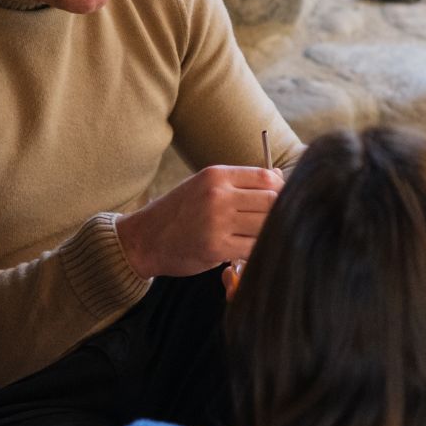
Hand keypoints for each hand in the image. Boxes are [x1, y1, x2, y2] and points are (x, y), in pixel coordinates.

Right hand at [115, 165, 283, 279]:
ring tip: (262, 236)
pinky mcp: (216, 247)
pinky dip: (257, 250)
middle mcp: (217, 195)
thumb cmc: (179, 211)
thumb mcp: (204, 186)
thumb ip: (239, 182)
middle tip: (274, 223)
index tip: (280, 201)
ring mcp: (217, 221)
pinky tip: (250, 250)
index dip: (280, 190)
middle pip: (272, 201)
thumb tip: (279, 176)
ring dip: (270, 233)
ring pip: (266, 225)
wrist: (145, 239)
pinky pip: (253, 247)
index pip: (267, 178)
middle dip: (279, 213)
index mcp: (216, 176)